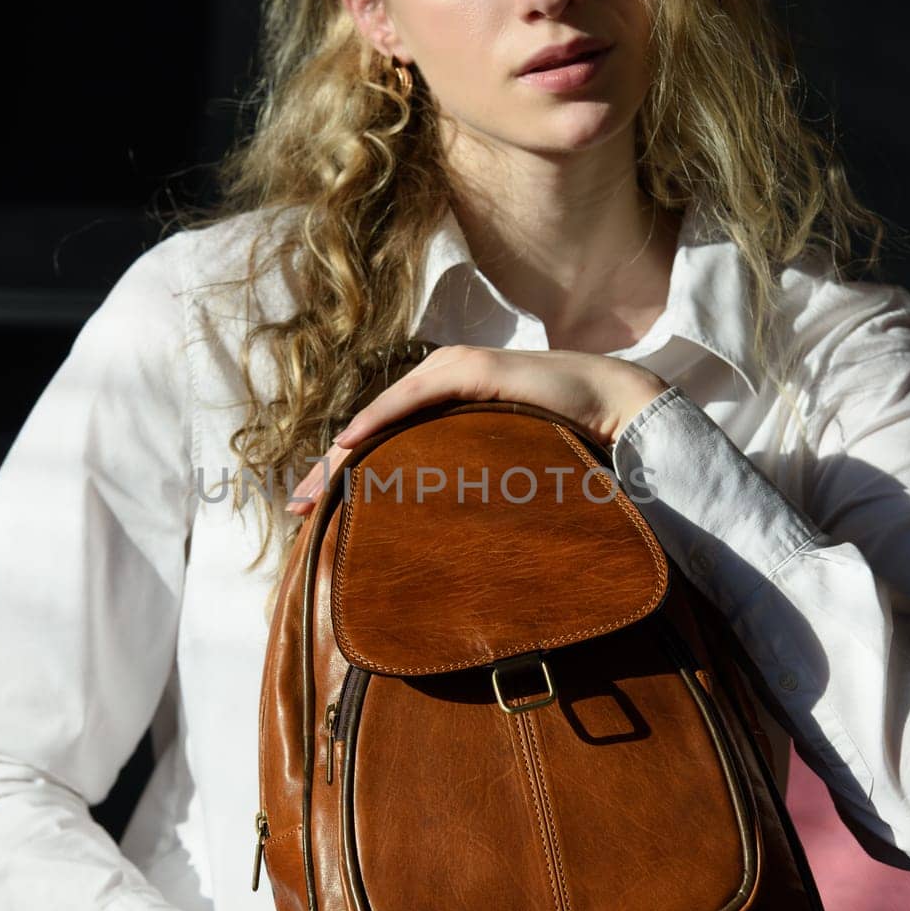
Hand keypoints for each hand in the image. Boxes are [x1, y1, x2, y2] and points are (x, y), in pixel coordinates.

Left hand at [287, 344, 666, 512]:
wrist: (611, 406)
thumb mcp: (501, 468)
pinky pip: (414, 397)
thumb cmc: (562, 439)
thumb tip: (444, 539)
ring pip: (383, 415)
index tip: (314, 511)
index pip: (384, 442)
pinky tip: (351, 442)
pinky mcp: (472, 370)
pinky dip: (380, 419)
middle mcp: (440, 382)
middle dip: (332, 469)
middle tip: (298, 507)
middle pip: (372, 430)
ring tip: (316, 486)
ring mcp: (453, 371)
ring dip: (346, 453)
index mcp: (443, 406)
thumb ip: (468, 487)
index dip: (346, 475)